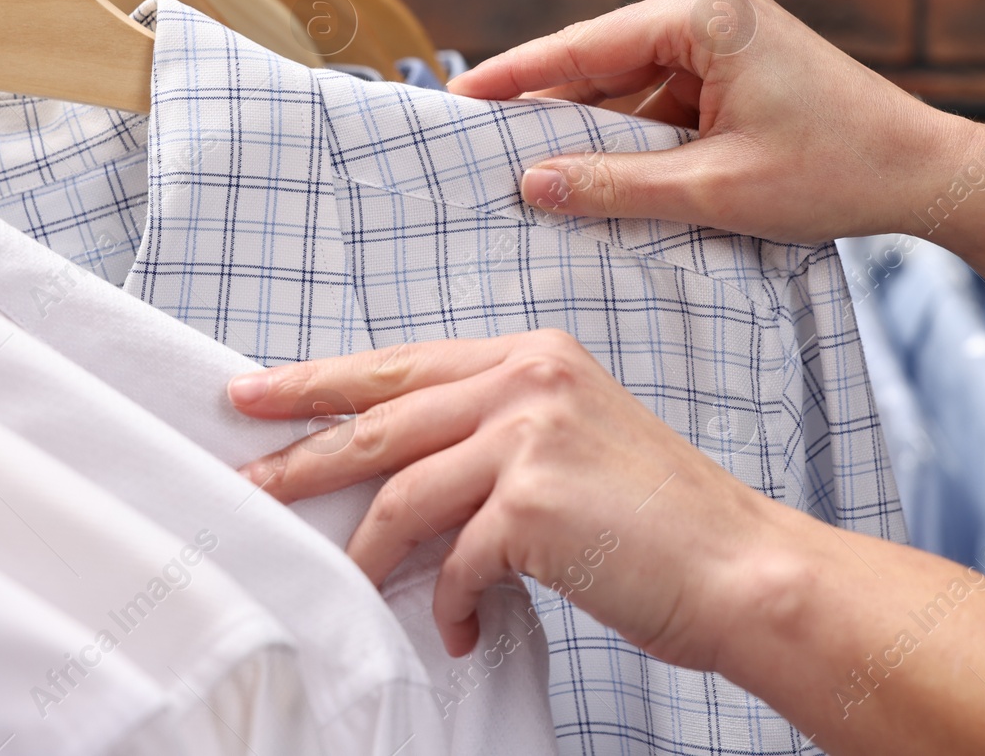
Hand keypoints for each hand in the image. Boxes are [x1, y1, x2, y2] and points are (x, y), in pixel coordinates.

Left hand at [228, 330, 795, 671]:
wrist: (740, 566)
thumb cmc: (657, 520)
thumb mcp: (571, 445)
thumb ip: (489, 438)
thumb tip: (396, 477)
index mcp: (534, 356)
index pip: (402, 366)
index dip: (320, 381)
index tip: (256, 393)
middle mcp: (529, 379)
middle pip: (380, 418)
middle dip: (302, 456)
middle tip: (245, 482)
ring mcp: (531, 435)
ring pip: (402, 495)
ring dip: (371, 554)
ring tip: (356, 587)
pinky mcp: (533, 502)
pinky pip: (454, 563)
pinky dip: (450, 604)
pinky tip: (463, 628)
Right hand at [448, 0, 973, 243]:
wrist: (926, 175)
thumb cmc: (838, 170)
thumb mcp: (716, 188)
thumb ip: (618, 185)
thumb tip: (533, 183)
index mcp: (704, 15)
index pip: (584, 46)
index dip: (513, 77)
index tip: (455, 96)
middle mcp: (711, 11)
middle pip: (601, 61)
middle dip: (545, 106)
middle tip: (476, 142)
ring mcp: (725, 39)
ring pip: (631, 86)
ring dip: (590, 129)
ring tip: (525, 167)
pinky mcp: (737, 70)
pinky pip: (664, 101)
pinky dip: (632, 137)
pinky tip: (595, 174)